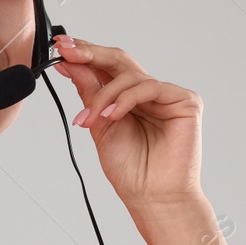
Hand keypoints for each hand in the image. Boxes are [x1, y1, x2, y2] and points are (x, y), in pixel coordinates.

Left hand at [51, 35, 203, 208]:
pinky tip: (112, 115)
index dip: (84, 54)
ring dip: (104, 95)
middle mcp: (147, 92)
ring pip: (130, 76)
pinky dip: (126, 99)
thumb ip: (89, 93)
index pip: (105, 67)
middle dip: (90, 54)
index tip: (60, 48)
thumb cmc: (130, 168)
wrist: (151, 196)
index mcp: (127, 97)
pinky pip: (150, 87)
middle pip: (119, 60)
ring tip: (90, 119)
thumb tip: (69, 65)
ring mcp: (167, 95)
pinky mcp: (185, 101)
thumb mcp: (99, 125)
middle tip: (67, 52)